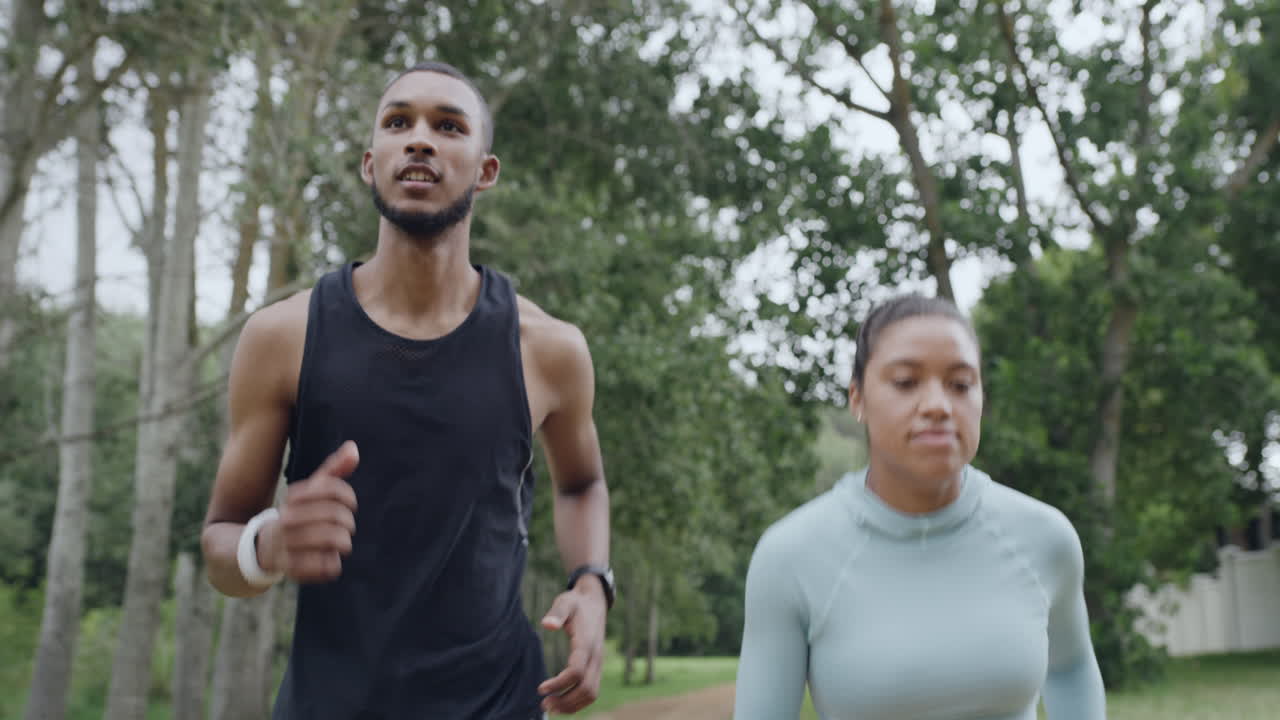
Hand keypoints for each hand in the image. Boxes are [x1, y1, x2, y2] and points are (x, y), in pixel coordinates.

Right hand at [259, 441, 358, 583]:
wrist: (261, 547)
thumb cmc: (298, 514)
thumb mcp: (312, 490)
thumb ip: (333, 469)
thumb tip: (354, 447)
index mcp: (294, 497)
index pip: (332, 488)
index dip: (348, 496)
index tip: (349, 503)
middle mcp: (287, 518)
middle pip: (337, 515)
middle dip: (348, 522)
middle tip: (344, 527)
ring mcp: (286, 543)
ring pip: (334, 540)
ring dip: (343, 543)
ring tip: (338, 543)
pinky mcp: (290, 568)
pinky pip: (326, 566)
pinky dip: (332, 563)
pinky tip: (326, 559)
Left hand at [537, 577, 607, 713]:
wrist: (595, 601)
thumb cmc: (576, 603)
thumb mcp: (565, 602)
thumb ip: (556, 613)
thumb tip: (546, 625)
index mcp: (587, 643)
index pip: (576, 672)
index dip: (559, 684)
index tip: (540, 689)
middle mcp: (596, 656)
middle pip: (586, 688)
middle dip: (566, 701)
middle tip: (544, 705)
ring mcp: (598, 662)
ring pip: (592, 693)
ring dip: (572, 705)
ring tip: (551, 708)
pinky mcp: (597, 666)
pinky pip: (592, 690)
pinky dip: (579, 701)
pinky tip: (562, 702)